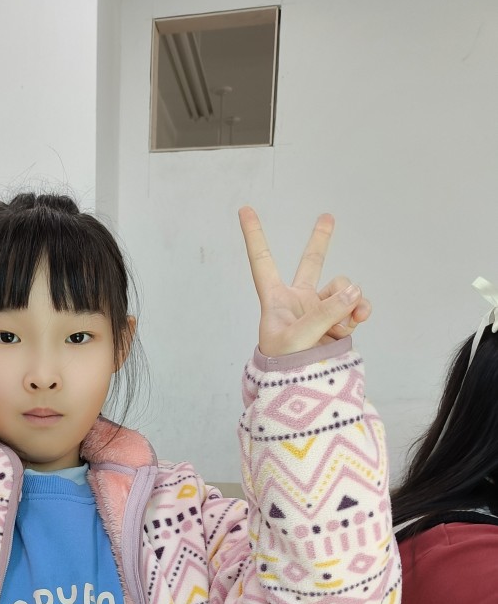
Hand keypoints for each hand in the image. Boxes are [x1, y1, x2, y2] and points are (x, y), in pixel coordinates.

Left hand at [239, 207, 370, 356]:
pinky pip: (354, 308)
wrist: (299, 394)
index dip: (255, 235)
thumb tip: (354, 289)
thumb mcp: (299, 339)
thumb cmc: (285, 369)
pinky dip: (359, 312)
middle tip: (328, 216)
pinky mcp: (337, 324)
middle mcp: (297, 301)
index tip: (244, 209)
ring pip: (342, 290)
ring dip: (350, 300)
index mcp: (275, 300)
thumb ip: (325, 312)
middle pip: (311, 264)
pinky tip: (358, 321)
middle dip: (321, 241)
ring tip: (347, 322)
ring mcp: (319, 311)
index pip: (262, 261)